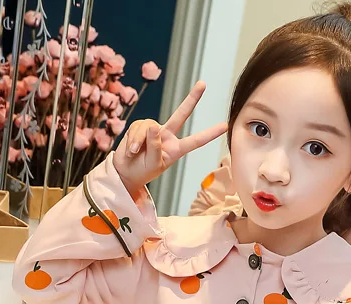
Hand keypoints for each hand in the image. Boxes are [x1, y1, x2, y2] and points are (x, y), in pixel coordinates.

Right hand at [114, 81, 227, 196]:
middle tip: (203, 84)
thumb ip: (155, 147)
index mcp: (176, 149)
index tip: (224, 126)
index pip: (195, 141)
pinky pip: (137, 127)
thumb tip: (153, 126)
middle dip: (192, 99)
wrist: (126, 171)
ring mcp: (154, 130)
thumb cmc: (143, 171)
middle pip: (181, 114)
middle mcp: (167, 136)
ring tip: (135, 153)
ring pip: (149, 127)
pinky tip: (131, 149)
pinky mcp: (141, 126)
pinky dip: (132, 138)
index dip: (209, 134)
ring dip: (139, 141)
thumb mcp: (153, 164)